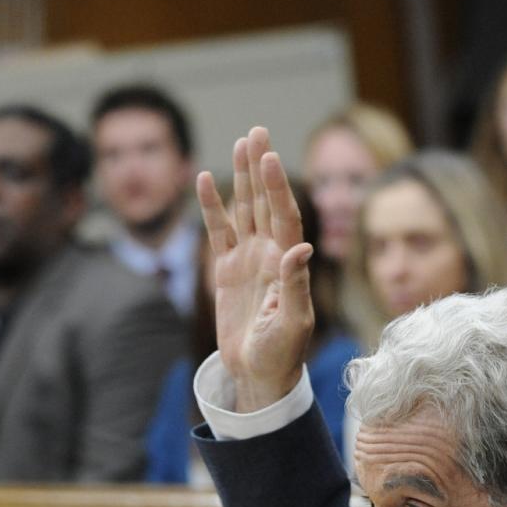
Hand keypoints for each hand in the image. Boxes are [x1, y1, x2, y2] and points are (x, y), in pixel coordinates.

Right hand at [196, 127, 313, 410]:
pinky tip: (205, 180)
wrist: (258, 374)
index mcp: (290, 263)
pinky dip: (212, 207)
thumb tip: (301, 247)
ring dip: (243, 177)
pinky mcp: (227, 270)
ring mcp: (249, 259)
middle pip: (266, 202)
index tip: (270, 157)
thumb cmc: (282, 354)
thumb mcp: (292, 323)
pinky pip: (219, 231)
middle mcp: (271, 254)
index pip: (285, 216)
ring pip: (245, 209)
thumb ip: (295, 285)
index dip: (278, 187)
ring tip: (241, 141)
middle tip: (257, 131)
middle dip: (262, 168)